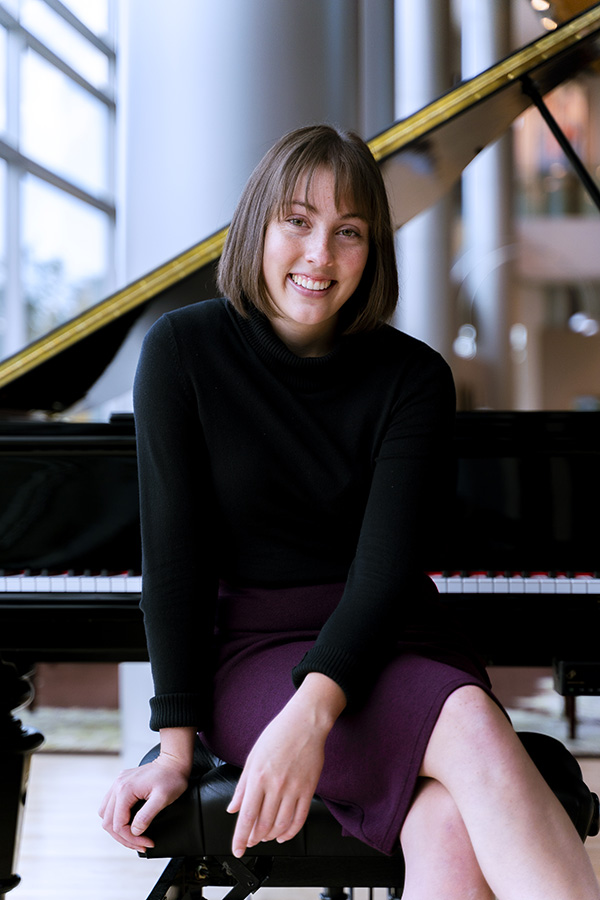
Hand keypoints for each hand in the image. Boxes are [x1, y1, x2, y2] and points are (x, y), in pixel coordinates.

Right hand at [99, 755, 188, 851]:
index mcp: (125, 790)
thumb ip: (146, 816)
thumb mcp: (163, 798)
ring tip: (133, 837)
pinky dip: (117, 818)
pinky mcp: (121, 783)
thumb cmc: (171, 778)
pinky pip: (110, 805)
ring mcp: (117, 783)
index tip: (146, 843)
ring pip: (105, 815)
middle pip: (108, 822)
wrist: (173, 761)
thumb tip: (134, 831)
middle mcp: (117, 786)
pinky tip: (129, 823)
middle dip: (124, 838)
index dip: (131, 839)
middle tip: (140, 845)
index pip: (118, 824)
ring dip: (118, 829)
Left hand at [227, 673, 345, 857]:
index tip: (238, 850)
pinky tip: (284, 834)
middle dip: (254, 838)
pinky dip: (291, 832)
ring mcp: (294, 789)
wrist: (305, 722)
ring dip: (271, 836)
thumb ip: (242, 786)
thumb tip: (233, 808)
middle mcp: (276, 786)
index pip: (247, 816)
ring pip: (281, 825)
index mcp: (258, 777)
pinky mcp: (309, 789)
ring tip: (265, 836)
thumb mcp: (253, 757)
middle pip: (263, 824)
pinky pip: (300, 818)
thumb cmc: (277, 735)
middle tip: (250, 841)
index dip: (241, 837)